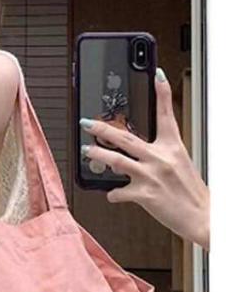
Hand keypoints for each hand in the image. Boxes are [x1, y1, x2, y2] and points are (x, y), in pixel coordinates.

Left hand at [80, 69, 209, 249]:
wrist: (203, 216)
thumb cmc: (191, 192)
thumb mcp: (181, 164)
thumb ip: (159, 154)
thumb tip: (136, 152)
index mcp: (173, 147)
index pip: (167, 114)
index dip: (163, 92)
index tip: (157, 74)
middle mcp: (160, 158)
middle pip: (126, 137)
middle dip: (103, 128)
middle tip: (88, 122)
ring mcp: (151, 175)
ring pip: (116, 160)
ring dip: (98, 155)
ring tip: (88, 151)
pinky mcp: (145, 194)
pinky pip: (120, 192)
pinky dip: (113, 194)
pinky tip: (112, 194)